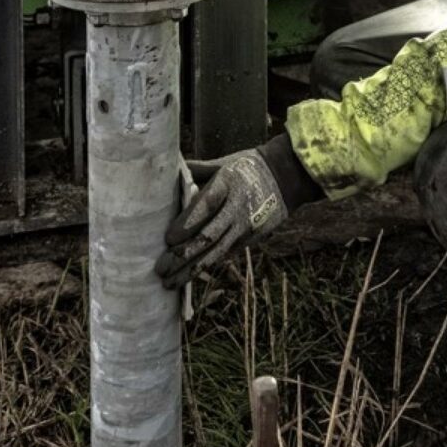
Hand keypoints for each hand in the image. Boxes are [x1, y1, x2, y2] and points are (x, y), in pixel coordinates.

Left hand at [154, 149, 287, 288]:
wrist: (286, 178)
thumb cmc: (247, 168)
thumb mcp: (224, 163)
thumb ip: (197, 169)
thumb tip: (168, 168)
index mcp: (228, 184)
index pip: (206, 205)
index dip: (188, 224)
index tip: (168, 239)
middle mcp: (237, 208)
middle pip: (209, 236)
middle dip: (183, 255)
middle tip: (161, 269)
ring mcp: (245, 226)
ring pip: (216, 252)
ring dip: (192, 269)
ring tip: (170, 282)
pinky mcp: (250, 238)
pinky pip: (225, 253)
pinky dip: (206, 265)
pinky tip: (188, 276)